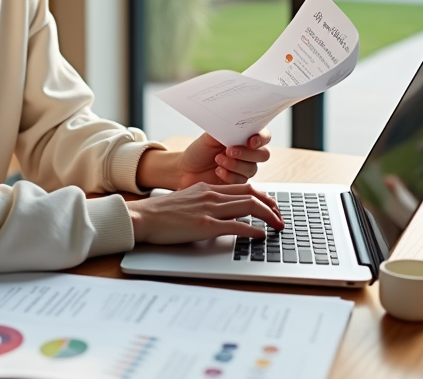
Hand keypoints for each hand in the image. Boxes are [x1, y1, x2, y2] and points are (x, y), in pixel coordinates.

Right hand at [126, 183, 282, 244]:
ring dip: (268, 216)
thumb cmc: (160, 213)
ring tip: (277, 226)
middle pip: (251, 194)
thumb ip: (205, 204)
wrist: (142, 217)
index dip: (262, 196)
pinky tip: (261, 235)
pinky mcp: (205, 225)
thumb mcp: (187, 201)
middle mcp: (211, 195)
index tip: (270, 206)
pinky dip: (253, 230)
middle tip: (280, 217)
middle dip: (271, 205)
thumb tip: (221, 215)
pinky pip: (236, 226)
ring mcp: (209, 209)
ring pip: (249, 206)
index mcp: (207, 188)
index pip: (243, 187)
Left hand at [177, 130, 272, 187]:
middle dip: (247, 153)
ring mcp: (244, 168)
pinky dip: (229, 175)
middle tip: (229, 151)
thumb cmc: (199, 150)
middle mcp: (248, 153)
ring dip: (235, 164)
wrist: (186, 169)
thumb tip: (235, 123)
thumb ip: (225, 131)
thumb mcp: (210, 136)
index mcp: (244, 138)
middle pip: (264, 154)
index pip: (264, 136)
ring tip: (218, 160)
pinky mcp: (238, 183)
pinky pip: (242, 181)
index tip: (251, 141)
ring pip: (252, 168)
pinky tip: (218, 171)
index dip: (261, 139)